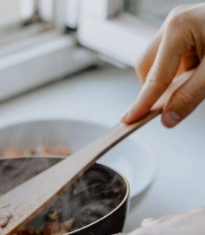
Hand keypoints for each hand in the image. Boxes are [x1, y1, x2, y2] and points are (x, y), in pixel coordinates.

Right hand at [122, 4, 204, 127]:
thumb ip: (190, 96)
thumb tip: (168, 118)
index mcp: (178, 28)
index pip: (154, 77)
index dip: (142, 102)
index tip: (129, 119)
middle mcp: (172, 23)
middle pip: (146, 66)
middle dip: (154, 88)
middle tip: (169, 104)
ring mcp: (177, 25)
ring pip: (156, 62)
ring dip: (167, 79)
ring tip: (194, 82)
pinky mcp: (184, 31)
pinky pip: (169, 58)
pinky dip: (177, 72)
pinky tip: (196, 73)